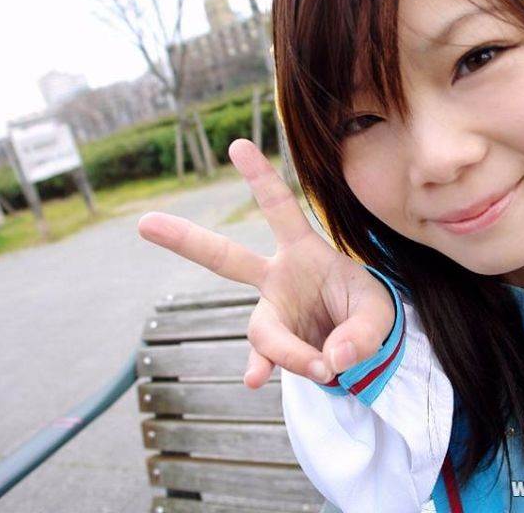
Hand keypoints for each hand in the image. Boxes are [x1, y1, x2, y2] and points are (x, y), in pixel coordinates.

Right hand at [137, 138, 395, 389]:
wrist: (361, 345)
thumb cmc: (366, 313)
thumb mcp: (378, 316)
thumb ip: (361, 335)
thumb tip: (329, 361)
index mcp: (303, 251)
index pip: (280, 208)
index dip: (260, 178)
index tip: (237, 145)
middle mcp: (277, 278)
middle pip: (225, 258)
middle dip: (186, 240)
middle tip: (145, 222)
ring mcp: (273, 313)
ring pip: (261, 330)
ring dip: (290, 351)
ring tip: (322, 368)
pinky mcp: (277, 345)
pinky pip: (266, 357)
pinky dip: (267, 367)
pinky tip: (254, 379)